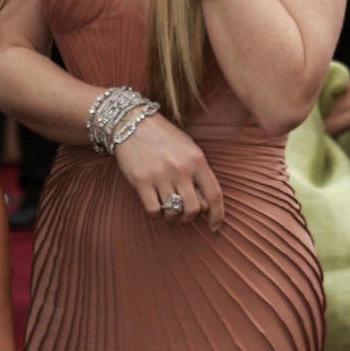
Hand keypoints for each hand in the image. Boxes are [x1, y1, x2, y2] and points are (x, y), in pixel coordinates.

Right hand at [114, 112, 224, 229]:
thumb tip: (205, 206)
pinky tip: (155, 203)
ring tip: (167, 206)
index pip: (214, 195)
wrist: (132, 123)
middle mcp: (181, 169)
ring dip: (171, 215)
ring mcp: (161, 175)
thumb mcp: (188, 149)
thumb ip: (199, 174)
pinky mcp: (141, 181)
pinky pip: (154, 210)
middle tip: (183, 214)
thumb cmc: (163, 138)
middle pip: (194, 209)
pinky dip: (156, 213)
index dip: (217, 216)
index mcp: (197, 160)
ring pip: (173, 211)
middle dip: (189, 217)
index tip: (214, 227)